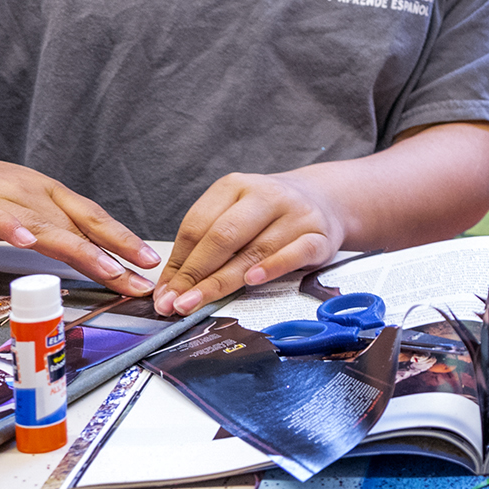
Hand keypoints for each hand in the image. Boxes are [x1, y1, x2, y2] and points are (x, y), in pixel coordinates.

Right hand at [0, 143, 157, 287]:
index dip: (124, 241)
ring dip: (80, 248)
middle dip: (115, 254)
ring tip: (107, 269)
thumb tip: (78, 253)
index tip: (150, 265)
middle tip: (142, 280)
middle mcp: (29, 193)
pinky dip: (12, 228)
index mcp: (43, 195)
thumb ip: (41, 231)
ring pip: (47, 225)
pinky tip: (27, 241)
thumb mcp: (11, 212)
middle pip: (79, 226)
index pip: (92, 219)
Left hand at [159, 171, 347, 314]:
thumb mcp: (234, 214)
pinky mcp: (320, 235)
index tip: (165, 292)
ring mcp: (296, 214)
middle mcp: (266, 195)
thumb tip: (171, 289)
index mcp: (235, 186)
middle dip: (195, 274)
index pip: (198, 226)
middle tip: (176, 303)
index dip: (178, 262)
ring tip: (199, 303)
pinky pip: (295, 253)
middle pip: (223, 236)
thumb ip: (204, 246)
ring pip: (255, 250)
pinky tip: (253, 282)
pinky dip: (273, 268)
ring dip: (223, 281)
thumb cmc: (268, 215)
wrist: (324, 198)